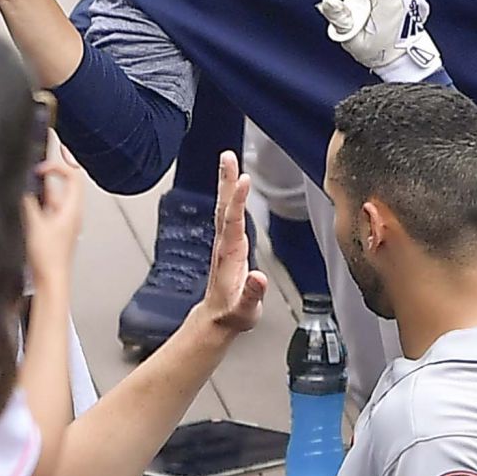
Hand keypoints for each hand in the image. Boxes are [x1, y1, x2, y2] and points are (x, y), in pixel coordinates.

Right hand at [23, 157, 83, 290]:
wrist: (51, 281)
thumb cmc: (49, 258)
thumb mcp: (34, 225)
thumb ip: (29, 203)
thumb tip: (23, 188)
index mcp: (72, 208)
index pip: (74, 175)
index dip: (58, 166)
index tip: (41, 168)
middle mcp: (72, 213)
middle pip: (65, 184)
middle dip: (48, 176)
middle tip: (33, 173)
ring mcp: (65, 221)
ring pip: (55, 197)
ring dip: (41, 191)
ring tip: (26, 189)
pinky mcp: (57, 230)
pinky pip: (50, 209)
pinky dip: (39, 204)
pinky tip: (27, 208)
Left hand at [201, 152, 268, 336]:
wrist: (217, 319)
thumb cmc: (232, 315)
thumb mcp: (244, 311)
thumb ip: (251, 295)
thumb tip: (258, 278)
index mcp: (229, 255)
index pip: (233, 221)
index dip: (239, 200)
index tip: (245, 180)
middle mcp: (225, 244)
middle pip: (225, 206)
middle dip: (227, 181)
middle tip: (228, 156)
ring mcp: (225, 242)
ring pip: (225, 207)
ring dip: (227, 183)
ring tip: (230, 160)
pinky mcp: (229, 243)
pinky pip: (229, 213)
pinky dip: (232, 196)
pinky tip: (235, 185)